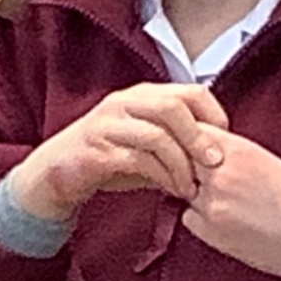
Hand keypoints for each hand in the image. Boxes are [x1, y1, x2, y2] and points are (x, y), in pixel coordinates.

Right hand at [8, 84, 228, 221]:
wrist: (55, 174)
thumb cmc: (108, 159)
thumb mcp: (146, 146)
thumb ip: (176, 144)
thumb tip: (217, 155)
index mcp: (142, 95)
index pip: (190, 91)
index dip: (214, 114)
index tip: (225, 142)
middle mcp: (125, 103)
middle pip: (173, 106)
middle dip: (199, 137)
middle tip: (214, 164)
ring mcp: (108, 125)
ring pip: (157, 134)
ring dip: (181, 164)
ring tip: (191, 186)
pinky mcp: (97, 150)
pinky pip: (137, 159)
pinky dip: (161, 177)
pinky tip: (171, 190)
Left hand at [182, 126, 280, 280]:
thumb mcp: (267, 161)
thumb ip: (231, 153)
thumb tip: (203, 151)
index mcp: (240, 150)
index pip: (192, 132)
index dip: (191, 139)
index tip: (199, 148)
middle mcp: (222, 174)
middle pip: (179, 158)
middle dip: (187, 164)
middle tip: (207, 176)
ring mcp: (213, 204)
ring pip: (179, 188)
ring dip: (192, 191)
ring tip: (225, 200)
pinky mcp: (211, 233)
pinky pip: (188, 218)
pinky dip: (198, 218)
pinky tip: (225, 221)